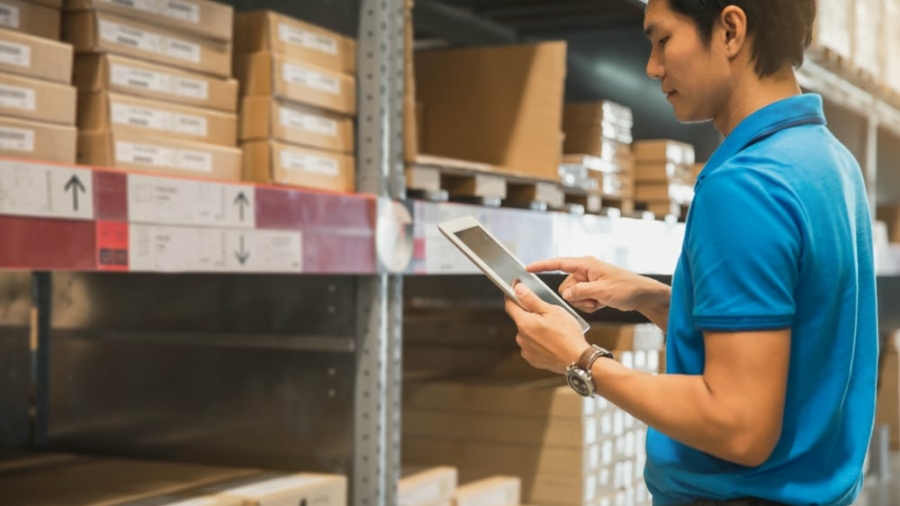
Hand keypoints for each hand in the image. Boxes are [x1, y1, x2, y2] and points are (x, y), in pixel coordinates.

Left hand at [504, 283, 588, 374]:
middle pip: (520, 319)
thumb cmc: (568, 335)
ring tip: (553, 330)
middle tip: (547, 314)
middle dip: (531, 315)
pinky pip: (532, 345)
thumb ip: (531, 300)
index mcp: (524, 323)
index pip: (509, 305)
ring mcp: (526, 350)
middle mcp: (521, 338)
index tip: (517, 289)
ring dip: (535, 329)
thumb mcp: (551, 311)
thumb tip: (518, 289)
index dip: (512, 295)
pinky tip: (551, 341)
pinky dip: (539, 341)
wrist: (577, 359)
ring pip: (527, 333)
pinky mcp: (532, 359)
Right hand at [528, 257, 654, 312]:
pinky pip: (581, 301)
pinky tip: (602, 304)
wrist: (642, 295)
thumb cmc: (626, 287)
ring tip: (600, 301)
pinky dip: (590, 305)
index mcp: (585, 265)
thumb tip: (565, 294)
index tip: (527, 269)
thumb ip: (581, 292)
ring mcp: (588, 281)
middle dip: (576, 297)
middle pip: (565, 286)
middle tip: (593, 299)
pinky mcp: (592, 290)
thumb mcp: (603, 291)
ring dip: (584, 302)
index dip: (542, 266)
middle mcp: (584, 271)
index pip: (558, 263)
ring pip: (573, 296)